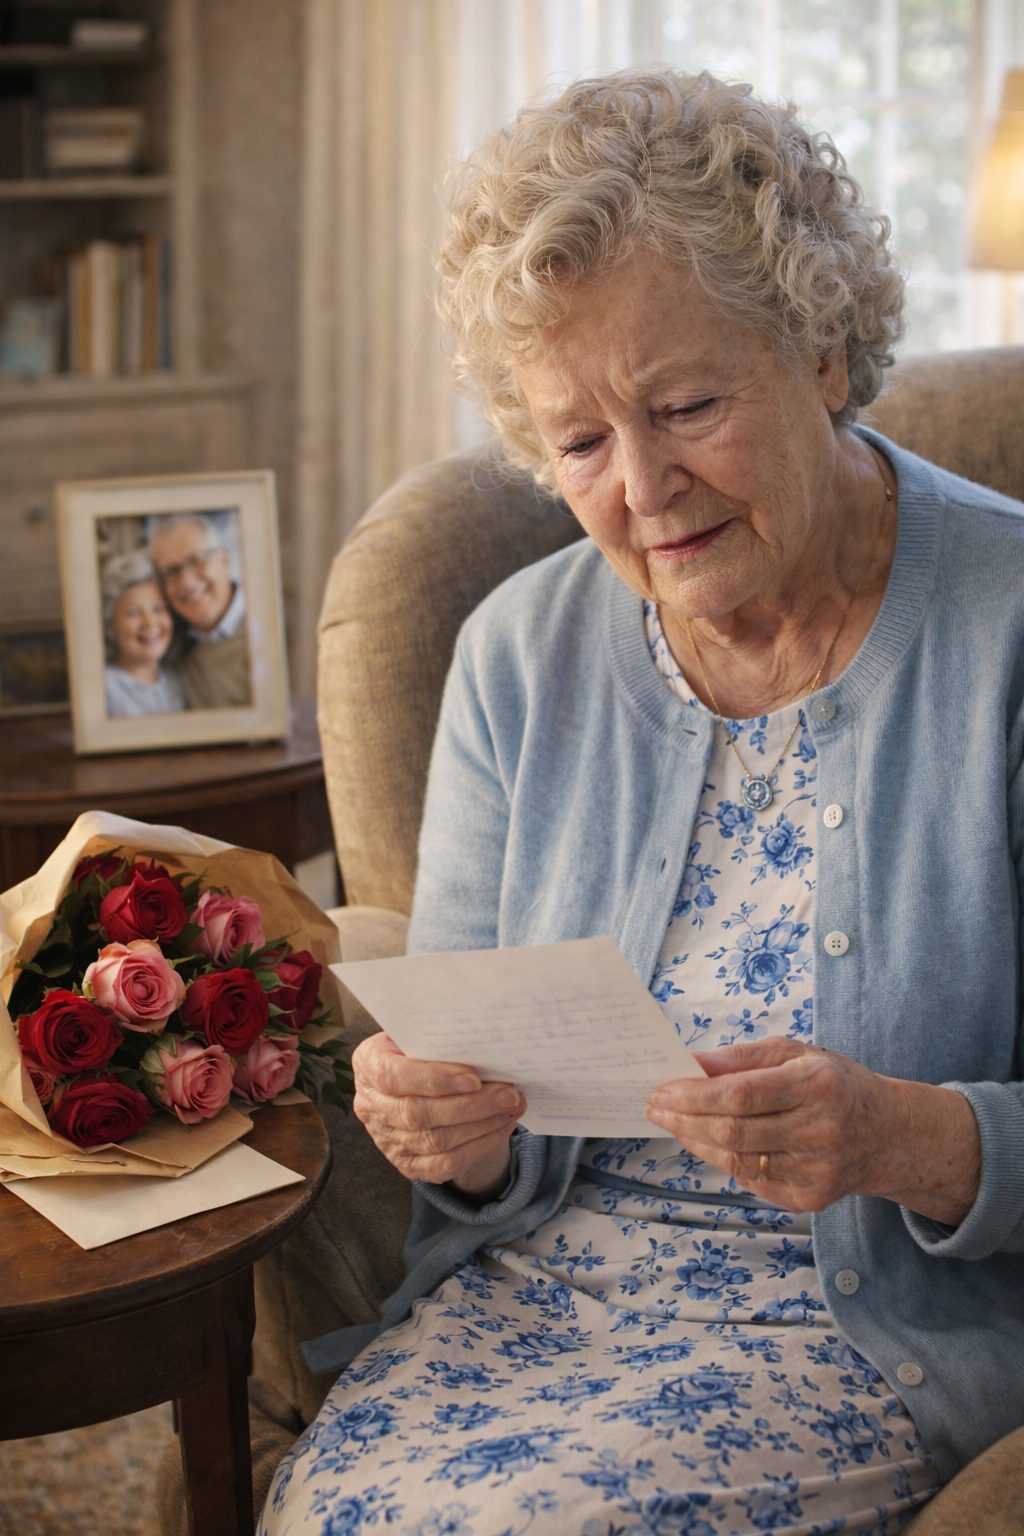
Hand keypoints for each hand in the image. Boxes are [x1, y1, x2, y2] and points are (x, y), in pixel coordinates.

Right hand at [352, 1032, 524, 1196]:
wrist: (415, 1080)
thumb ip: (438, 1039)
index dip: (433, 1080)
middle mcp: (370, 1105)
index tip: (473, 1078)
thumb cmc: (420, 1048)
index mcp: (368, 1064)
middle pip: (419, 1114)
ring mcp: (386, 1139)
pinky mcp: (406, 1163)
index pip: (394, 1077)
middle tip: (509, 1094)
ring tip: (511, 1108)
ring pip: (435, 1142)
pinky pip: (443, 1164)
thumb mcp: (419, 1033)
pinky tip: (501, 1127)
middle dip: (471, 1106)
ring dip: (481, 1127)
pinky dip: (478, 1147)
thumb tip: (482, 1046)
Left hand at [646, 1036, 980, 1222]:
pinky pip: (750, 1181)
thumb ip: (743, 1057)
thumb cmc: (835, 1085)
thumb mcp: (797, 1053)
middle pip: (732, 1132)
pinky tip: (706, 1143)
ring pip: (736, 1161)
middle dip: (684, 1119)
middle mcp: (820, 1131)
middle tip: (655, 1107)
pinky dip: (721, 1161)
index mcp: (816, 1086)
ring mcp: (816, 1171)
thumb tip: (691, 1063)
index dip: (694, 1094)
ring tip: (673, 1123)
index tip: (662, 1088)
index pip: (741, 1094)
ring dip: (695, 1141)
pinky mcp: (810, 1199)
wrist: (888, 1135)